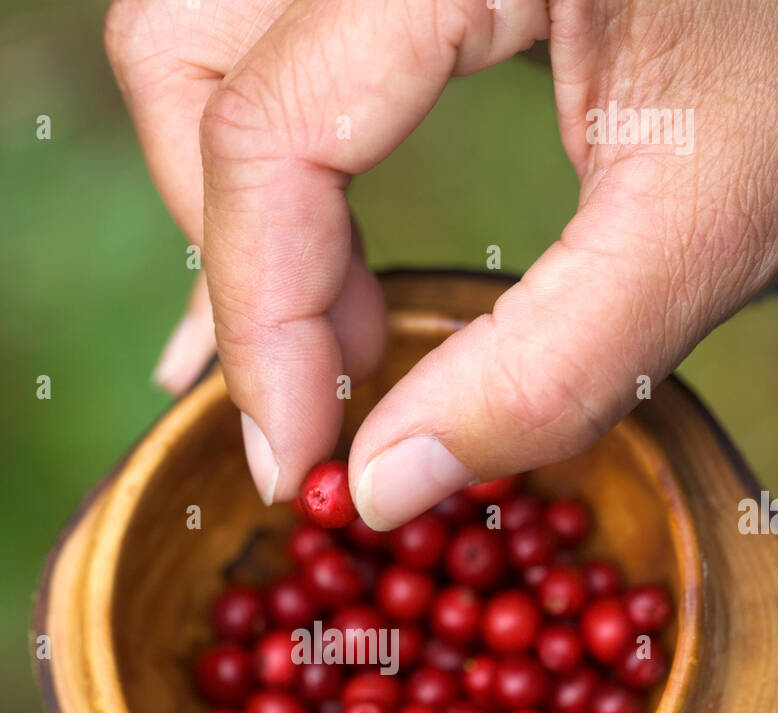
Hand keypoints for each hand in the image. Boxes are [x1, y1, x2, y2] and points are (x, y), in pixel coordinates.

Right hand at [106, 0, 777, 525]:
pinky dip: (282, 161)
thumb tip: (382, 485)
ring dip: (242, 204)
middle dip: (232, 248)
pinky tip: (327, 258)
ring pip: (204, 42)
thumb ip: (554, 364)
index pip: (270, 126)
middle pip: (185, 54)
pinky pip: (274, 42)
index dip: (260, 319)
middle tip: (329, 381)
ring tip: (342, 329)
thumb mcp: (710, 214)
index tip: (294, 463)